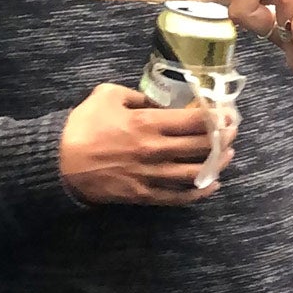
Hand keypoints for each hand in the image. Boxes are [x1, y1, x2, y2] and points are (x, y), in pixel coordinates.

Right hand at [58, 83, 232, 205]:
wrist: (59, 162)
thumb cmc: (82, 126)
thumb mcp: (106, 95)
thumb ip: (137, 95)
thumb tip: (158, 102)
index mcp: (147, 124)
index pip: (194, 121)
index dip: (217, 117)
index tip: (226, 112)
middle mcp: (155, 150)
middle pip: (201, 146)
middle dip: (223, 137)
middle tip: (233, 130)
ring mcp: (151, 175)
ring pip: (195, 173)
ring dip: (217, 164)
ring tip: (229, 155)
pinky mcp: (144, 194)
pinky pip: (178, 197)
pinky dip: (198, 192)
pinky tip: (211, 185)